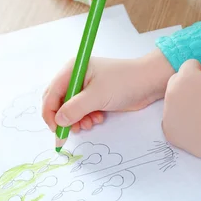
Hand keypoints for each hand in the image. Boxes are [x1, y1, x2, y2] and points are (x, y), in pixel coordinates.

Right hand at [42, 48, 173, 132]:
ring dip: (76, 120)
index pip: (51, 93)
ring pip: (70, 109)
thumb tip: (59, 120)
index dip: (50, 113)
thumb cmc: (124, 82)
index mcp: (72, 69)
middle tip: (72, 130)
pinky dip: (86, 118)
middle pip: (58, 102)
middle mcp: (76, 77)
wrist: (149, 82)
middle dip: (64, 118)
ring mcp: (85, 87)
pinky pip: (81, 111)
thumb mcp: (97, 96)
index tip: (56, 129)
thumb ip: (75, 108)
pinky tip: (97, 119)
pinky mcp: (95, 97)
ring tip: (89, 124)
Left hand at [162, 51, 200, 161]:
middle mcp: (170, 94)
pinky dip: (182, 119)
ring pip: (175, 99)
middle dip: (192, 85)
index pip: (191, 65)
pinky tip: (198, 124)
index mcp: (184, 77)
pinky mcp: (169, 132)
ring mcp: (167, 115)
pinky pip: (173, 118)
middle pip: (178, 81)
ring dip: (186, 101)